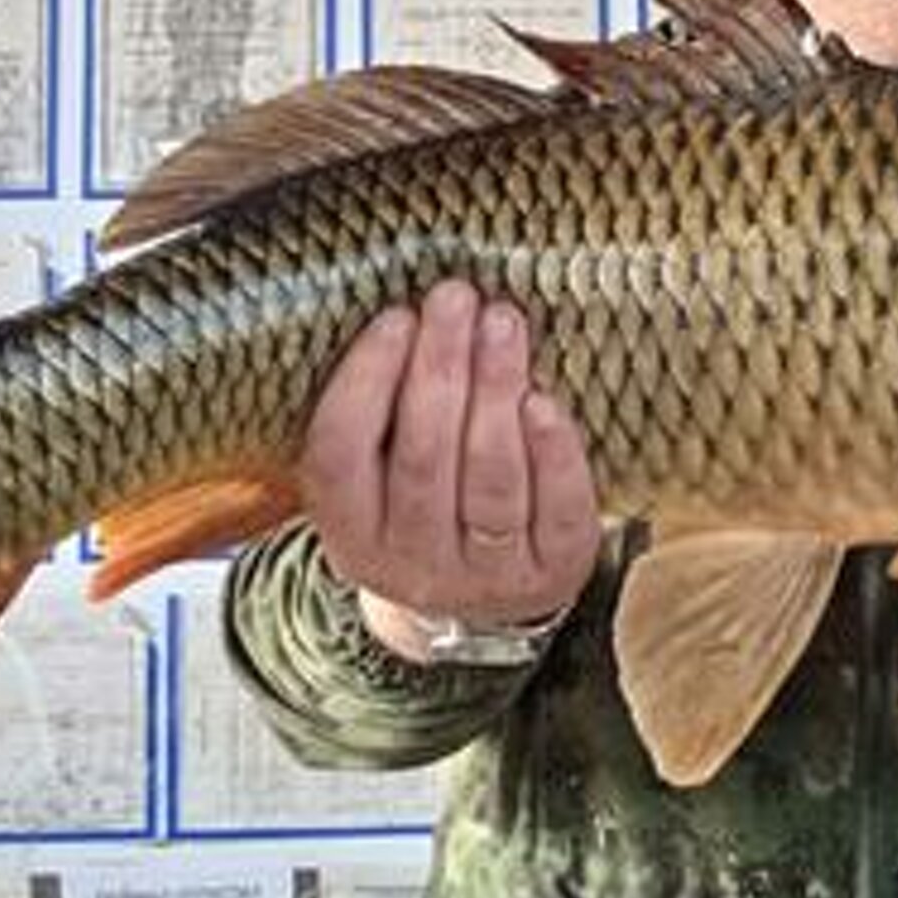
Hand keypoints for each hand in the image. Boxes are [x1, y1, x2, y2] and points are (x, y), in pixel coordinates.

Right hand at [298, 280, 602, 662]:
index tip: (397, 317)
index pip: (341, 453)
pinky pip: (556, 509)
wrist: (481, 599)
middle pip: (422, 459)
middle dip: (440, 368)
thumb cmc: (426, 502)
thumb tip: (415, 312)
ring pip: (490, 480)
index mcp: (350, 531)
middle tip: (457, 298)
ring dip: (496, 391)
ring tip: (503, 324)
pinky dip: (553, 452)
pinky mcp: (551, 573)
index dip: (366, 380)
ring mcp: (483, 576)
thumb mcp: (381, 474)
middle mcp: (410, 564)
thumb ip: (383, 411)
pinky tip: (545, 400)